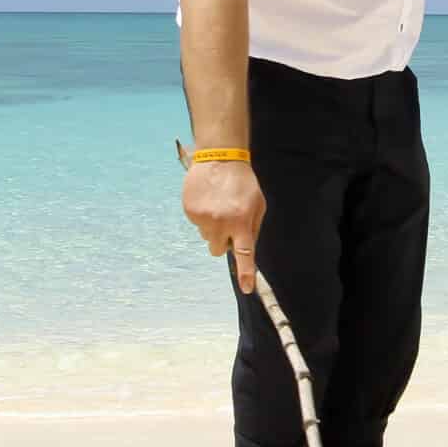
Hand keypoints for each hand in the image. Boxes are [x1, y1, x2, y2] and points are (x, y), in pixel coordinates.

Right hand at [181, 159, 264, 291]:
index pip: (245, 254)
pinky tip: (208, 200)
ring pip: (207, 238)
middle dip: (223, 241)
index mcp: (242, 221)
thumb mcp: (257, 204)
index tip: (246, 288)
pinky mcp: (190, 211)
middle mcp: (221, 222)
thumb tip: (246, 251)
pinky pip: (196, 224)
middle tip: (228, 221)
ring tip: (218, 205)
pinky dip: (202, 216)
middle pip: (218, 250)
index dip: (245, 273)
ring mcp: (203, 218)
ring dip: (213, 228)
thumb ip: (252, 229)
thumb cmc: (243, 183)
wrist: (219, 158)